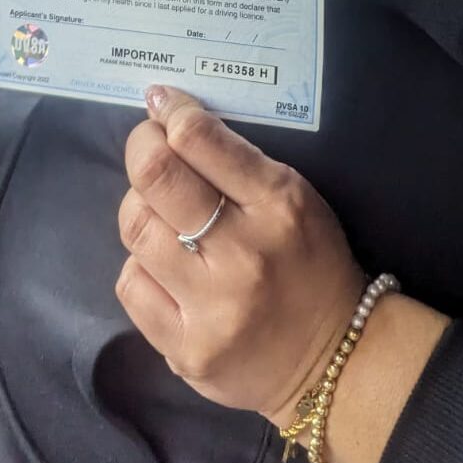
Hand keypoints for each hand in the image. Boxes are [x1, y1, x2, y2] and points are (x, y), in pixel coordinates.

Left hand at [116, 85, 363, 421]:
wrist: (331, 359)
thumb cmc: (311, 262)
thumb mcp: (296, 198)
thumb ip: (238, 164)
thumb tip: (172, 122)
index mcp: (278, 203)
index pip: (202, 140)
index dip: (170, 112)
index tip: (159, 102)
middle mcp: (243, 253)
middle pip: (157, 179)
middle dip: (141, 148)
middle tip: (146, 144)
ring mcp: (211, 306)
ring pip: (137, 230)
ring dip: (139, 206)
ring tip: (157, 208)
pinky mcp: (185, 350)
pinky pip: (132, 284)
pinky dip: (140, 262)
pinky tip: (162, 263)